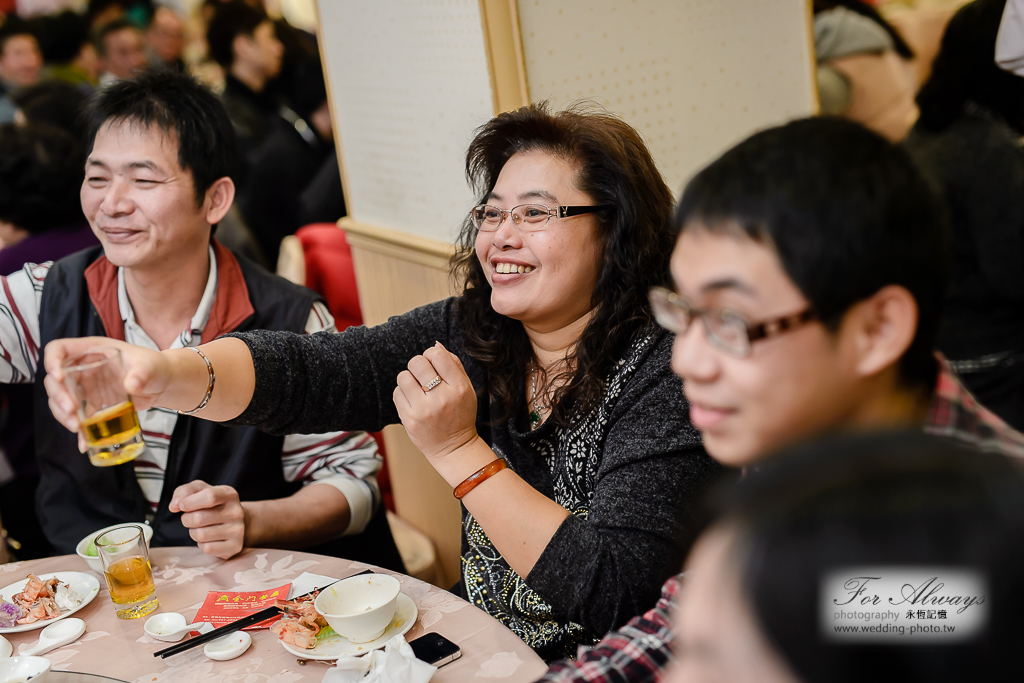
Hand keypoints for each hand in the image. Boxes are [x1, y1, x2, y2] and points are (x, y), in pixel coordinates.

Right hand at [43, 336, 171, 433]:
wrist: (162, 384)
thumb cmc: (154, 367)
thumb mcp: (150, 365)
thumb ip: (143, 372)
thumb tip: (132, 385)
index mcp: (91, 350)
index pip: (58, 349)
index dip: (52, 361)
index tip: (59, 377)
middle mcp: (81, 368)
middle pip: (54, 380)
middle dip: (58, 397)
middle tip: (71, 411)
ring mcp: (84, 388)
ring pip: (60, 401)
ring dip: (63, 415)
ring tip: (76, 427)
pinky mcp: (91, 406)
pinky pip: (77, 418)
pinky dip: (79, 431)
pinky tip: (84, 443)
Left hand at [169, 480, 247, 558]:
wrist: (236, 521)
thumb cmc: (213, 504)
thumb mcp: (200, 490)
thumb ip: (184, 492)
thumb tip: (174, 506)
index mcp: (229, 494)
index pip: (209, 496)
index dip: (189, 502)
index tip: (181, 505)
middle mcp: (236, 512)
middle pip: (199, 518)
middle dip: (186, 519)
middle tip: (190, 518)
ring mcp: (237, 531)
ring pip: (200, 535)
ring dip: (193, 532)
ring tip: (200, 527)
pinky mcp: (234, 546)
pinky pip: (207, 548)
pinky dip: (202, 544)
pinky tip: (209, 538)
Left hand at [393, 342, 478, 464]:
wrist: (453, 448)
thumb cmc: (460, 414)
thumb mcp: (466, 389)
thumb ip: (453, 365)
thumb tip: (435, 345)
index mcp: (459, 388)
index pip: (438, 355)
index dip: (431, 355)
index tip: (433, 363)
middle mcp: (442, 398)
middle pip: (417, 362)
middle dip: (418, 365)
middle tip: (422, 375)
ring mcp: (424, 410)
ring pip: (403, 376)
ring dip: (408, 379)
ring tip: (417, 388)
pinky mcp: (409, 420)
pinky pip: (397, 393)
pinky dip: (403, 393)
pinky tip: (412, 400)